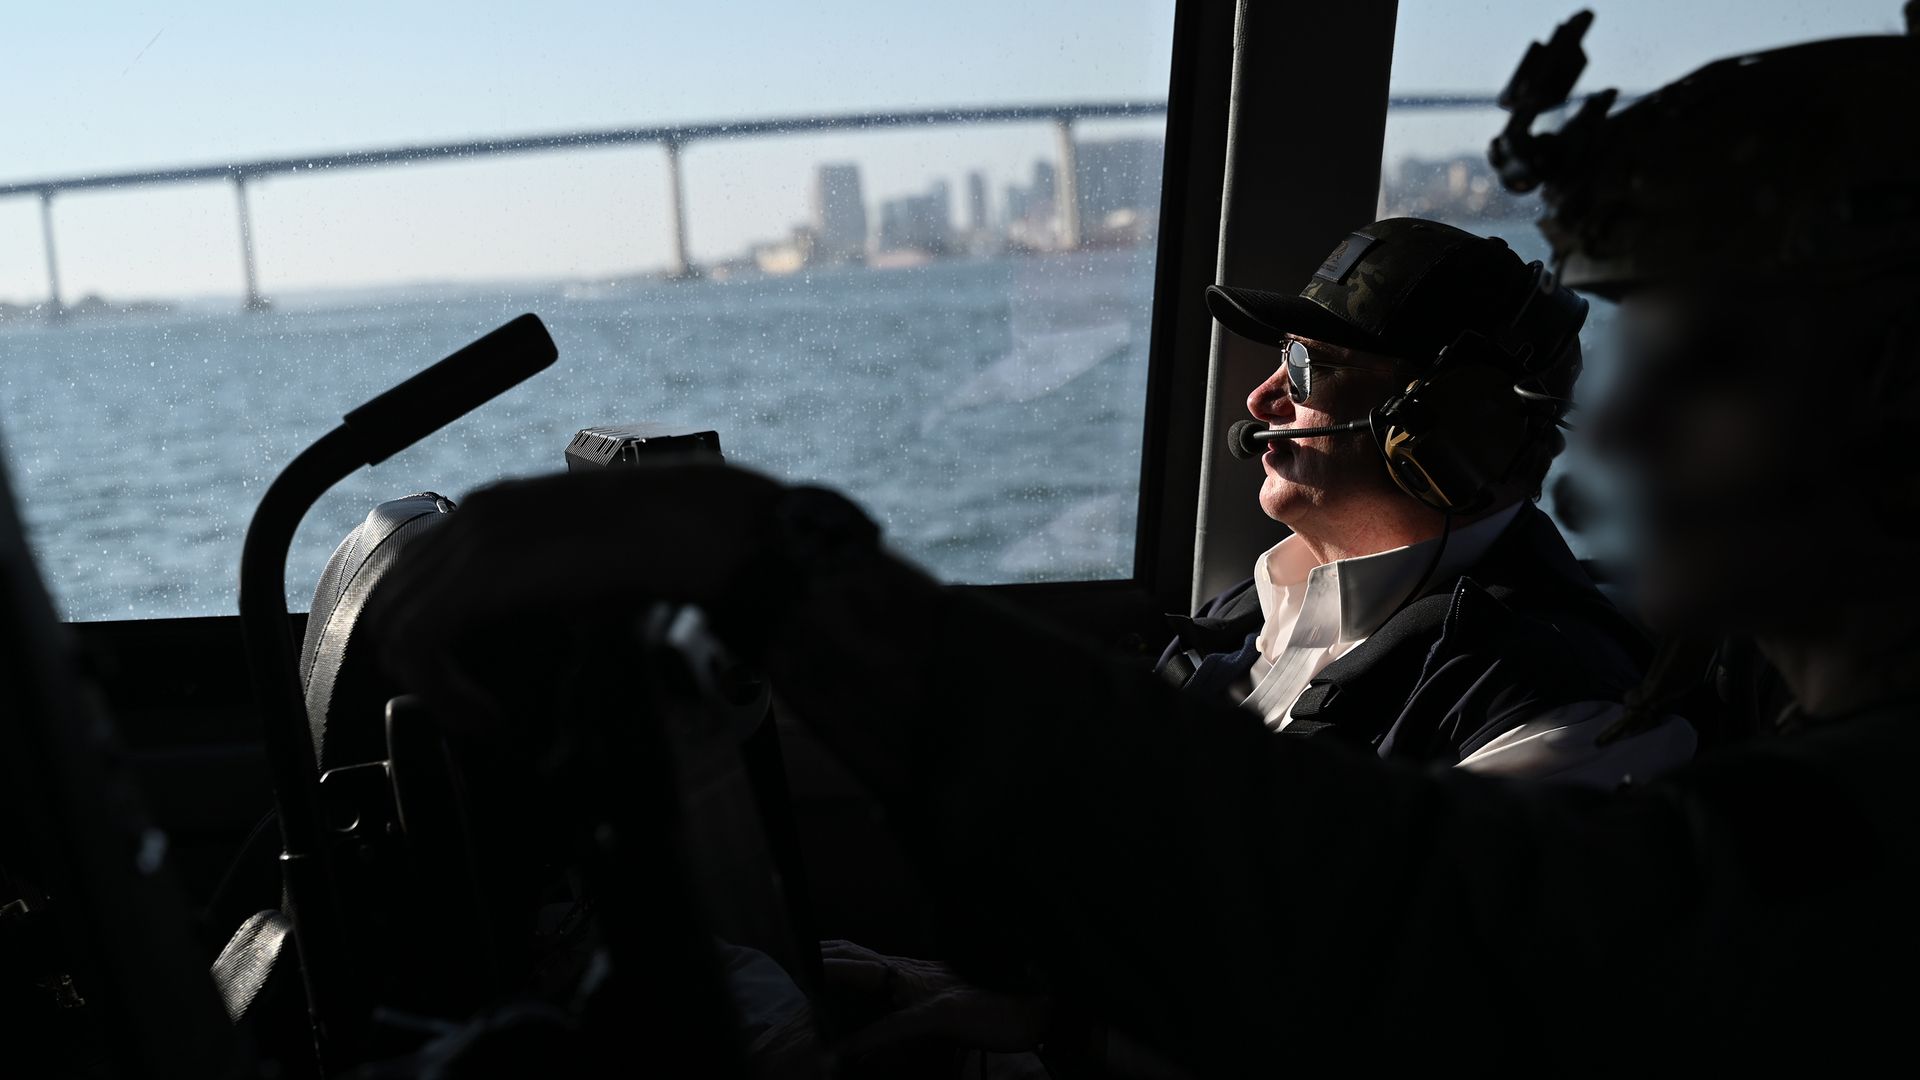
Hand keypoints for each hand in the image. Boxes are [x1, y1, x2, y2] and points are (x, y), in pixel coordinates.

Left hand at [359, 461, 785, 728]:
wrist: (689, 525)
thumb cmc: (659, 556)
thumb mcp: (589, 593)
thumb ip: (552, 627)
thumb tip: (557, 702)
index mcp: (491, 514)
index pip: (412, 578)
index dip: (427, 644)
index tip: (470, 689)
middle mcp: (471, 518)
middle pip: (390, 601)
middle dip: (419, 668)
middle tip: (469, 710)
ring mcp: (471, 539)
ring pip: (394, 623)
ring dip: (429, 684)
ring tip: (478, 717)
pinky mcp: (479, 572)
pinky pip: (418, 640)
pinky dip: (441, 690)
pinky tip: (485, 714)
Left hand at [820, 940, 1050, 1060]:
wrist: (1033, 1010)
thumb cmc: (994, 1011)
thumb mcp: (950, 1004)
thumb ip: (920, 1004)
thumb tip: (899, 1008)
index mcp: (919, 972)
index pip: (867, 954)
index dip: (835, 950)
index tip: (806, 950)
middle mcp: (918, 974)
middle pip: (860, 959)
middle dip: (825, 959)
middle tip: (792, 958)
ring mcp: (926, 992)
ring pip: (871, 984)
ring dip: (838, 986)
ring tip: (805, 985)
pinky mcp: (939, 1014)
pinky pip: (894, 1027)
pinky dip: (866, 1039)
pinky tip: (844, 1049)